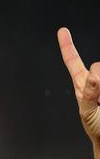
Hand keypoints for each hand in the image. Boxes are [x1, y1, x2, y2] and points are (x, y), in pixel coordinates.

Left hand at [58, 27, 99, 144]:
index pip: (73, 62)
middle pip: (97, 67)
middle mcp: (96, 80)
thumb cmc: (97, 128)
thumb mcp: (87, 112)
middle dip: (99, 83)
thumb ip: (88, 93)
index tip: (62, 30)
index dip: (67, 46)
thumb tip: (94, 74)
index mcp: (82, 85)